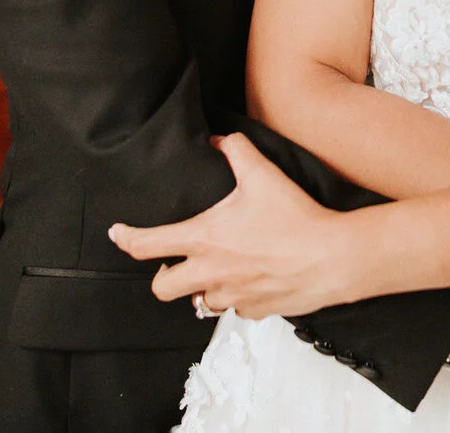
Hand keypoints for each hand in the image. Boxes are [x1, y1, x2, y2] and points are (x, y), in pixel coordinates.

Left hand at [110, 134, 356, 317]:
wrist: (331, 257)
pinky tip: (251, 279)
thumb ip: (235, 150)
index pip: (147, 245)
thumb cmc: (296, 218)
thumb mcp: (262, 174)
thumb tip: (219, 139)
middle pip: (162, 288)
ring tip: (217, 270)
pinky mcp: (253, 311)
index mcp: (203, 239)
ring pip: (198, 303)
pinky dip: (236, 297)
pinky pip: (234, 310)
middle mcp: (210, 273)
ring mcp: (231, 296)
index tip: (118, 235)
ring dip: (202, 288)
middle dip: (162, 276)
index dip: (125, 239)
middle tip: (173, 262)